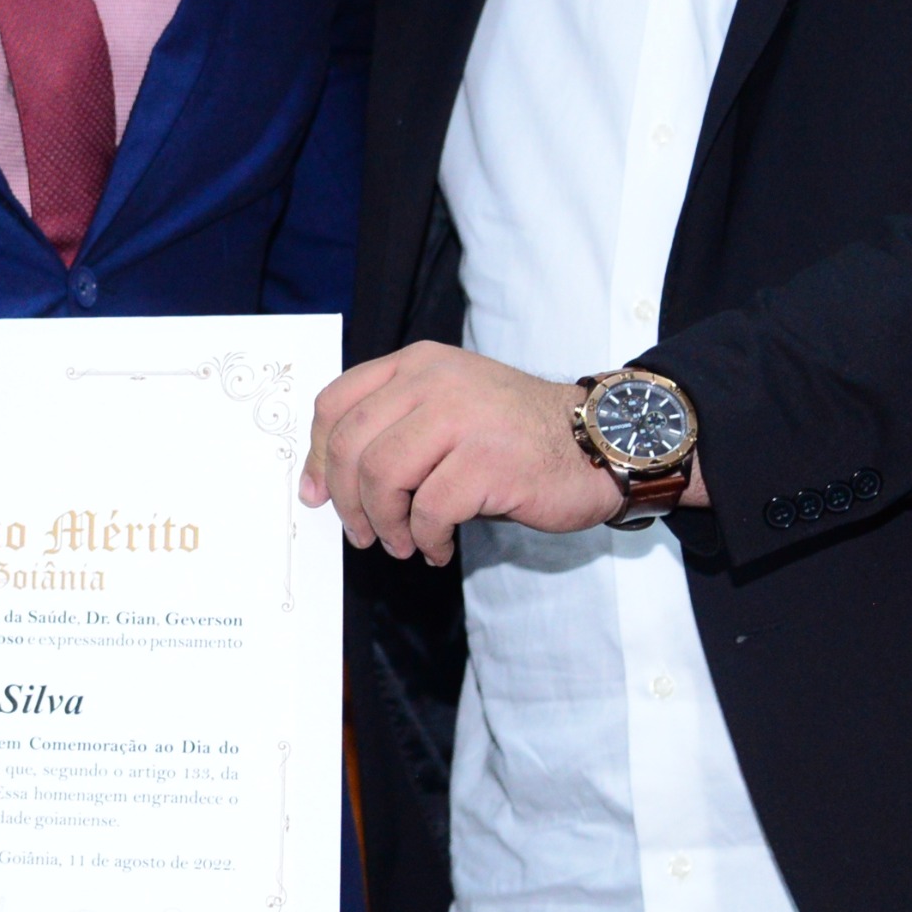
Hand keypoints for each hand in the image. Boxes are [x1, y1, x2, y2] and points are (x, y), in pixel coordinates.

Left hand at [302, 345, 636, 557]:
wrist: (595, 441)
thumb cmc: (515, 433)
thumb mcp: (448, 405)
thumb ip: (396, 424)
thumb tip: (329, 482)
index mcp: (417, 364)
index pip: (336, 402)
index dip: (316, 455)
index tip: (318, 494)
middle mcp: (434, 381)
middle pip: (350, 444)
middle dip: (346, 500)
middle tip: (361, 532)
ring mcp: (462, 417)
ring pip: (381, 476)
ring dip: (384, 523)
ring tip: (402, 543)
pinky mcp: (487, 460)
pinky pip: (428, 509)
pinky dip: (426, 539)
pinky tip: (438, 547)